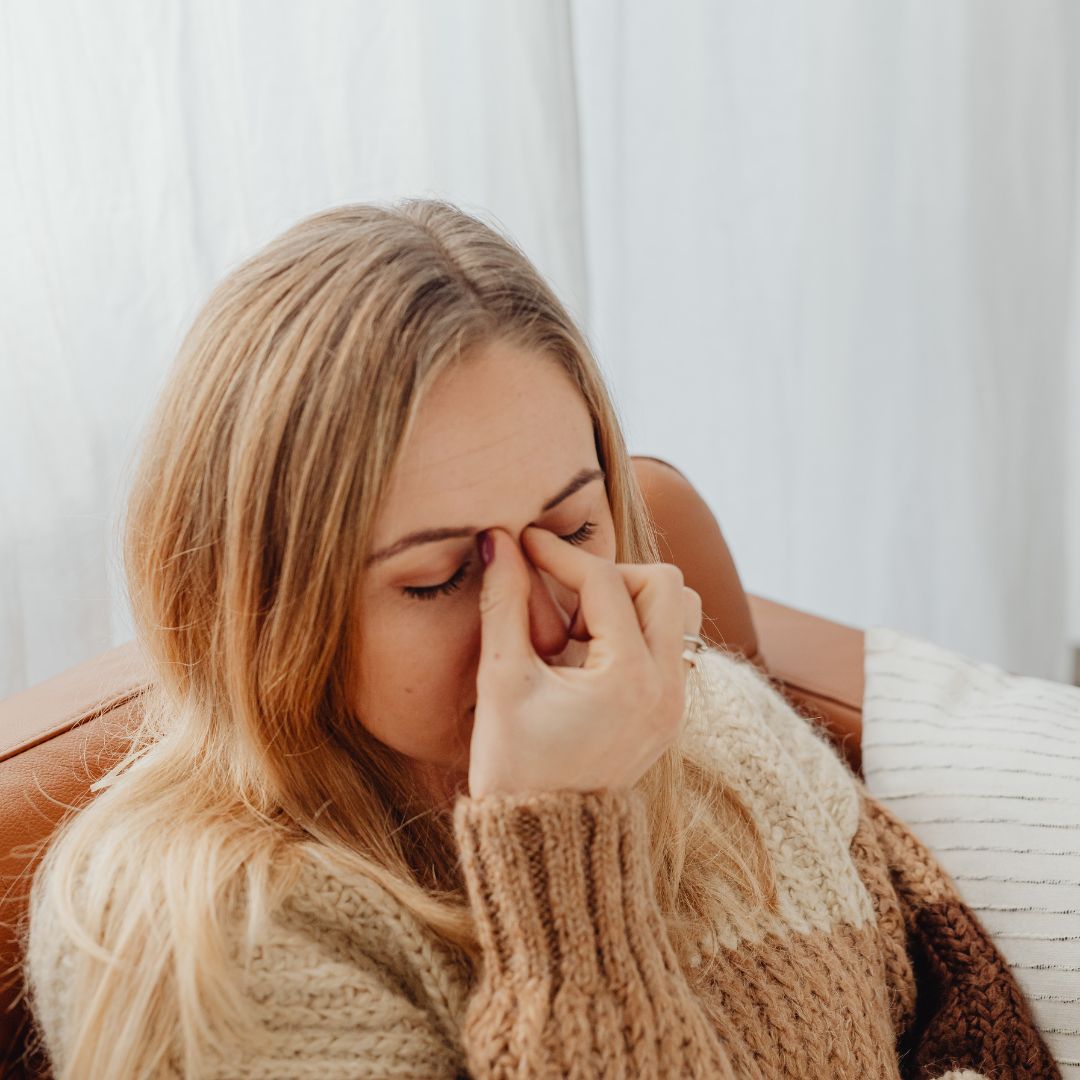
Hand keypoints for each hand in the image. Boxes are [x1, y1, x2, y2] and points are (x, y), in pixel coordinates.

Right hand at [467, 525, 702, 797]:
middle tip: (563, 605)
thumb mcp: (502, 682)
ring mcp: (675, 703)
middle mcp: (667, 688)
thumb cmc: (515, 768)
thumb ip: (503, 603)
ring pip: (681, 612)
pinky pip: (673, 645)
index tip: (522, 544)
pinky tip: (591, 655)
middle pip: (665, 583)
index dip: (557, 554)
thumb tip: (498, 542)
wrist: (544, 843)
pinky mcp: (670, 713)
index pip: (604, 582)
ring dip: (634, 602)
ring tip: (582, 630)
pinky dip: (639, 631)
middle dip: (610, 576)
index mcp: (628, 678)